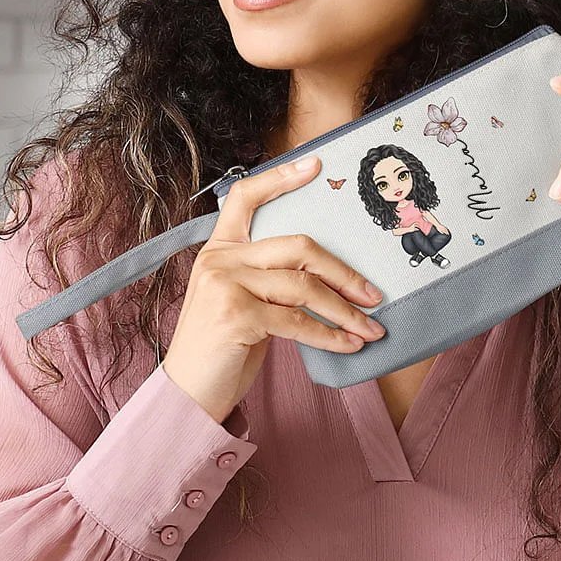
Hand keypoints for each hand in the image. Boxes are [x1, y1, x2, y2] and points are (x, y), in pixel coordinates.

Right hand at [161, 156, 386, 423]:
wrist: (186, 394)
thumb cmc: (222, 348)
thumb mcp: (241, 301)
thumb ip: (270, 279)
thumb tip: (329, 276)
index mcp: (221, 249)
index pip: (246, 198)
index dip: (280, 179)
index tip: (316, 165)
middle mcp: (220, 260)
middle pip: (299, 247)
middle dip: (343, 273)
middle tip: (373, 294)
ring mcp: (226, 285)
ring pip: (304, 286)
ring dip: (345, 311)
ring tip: (371, 328)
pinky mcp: (236, 316)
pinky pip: (298, 321)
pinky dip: (330, 335)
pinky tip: (350, 345)